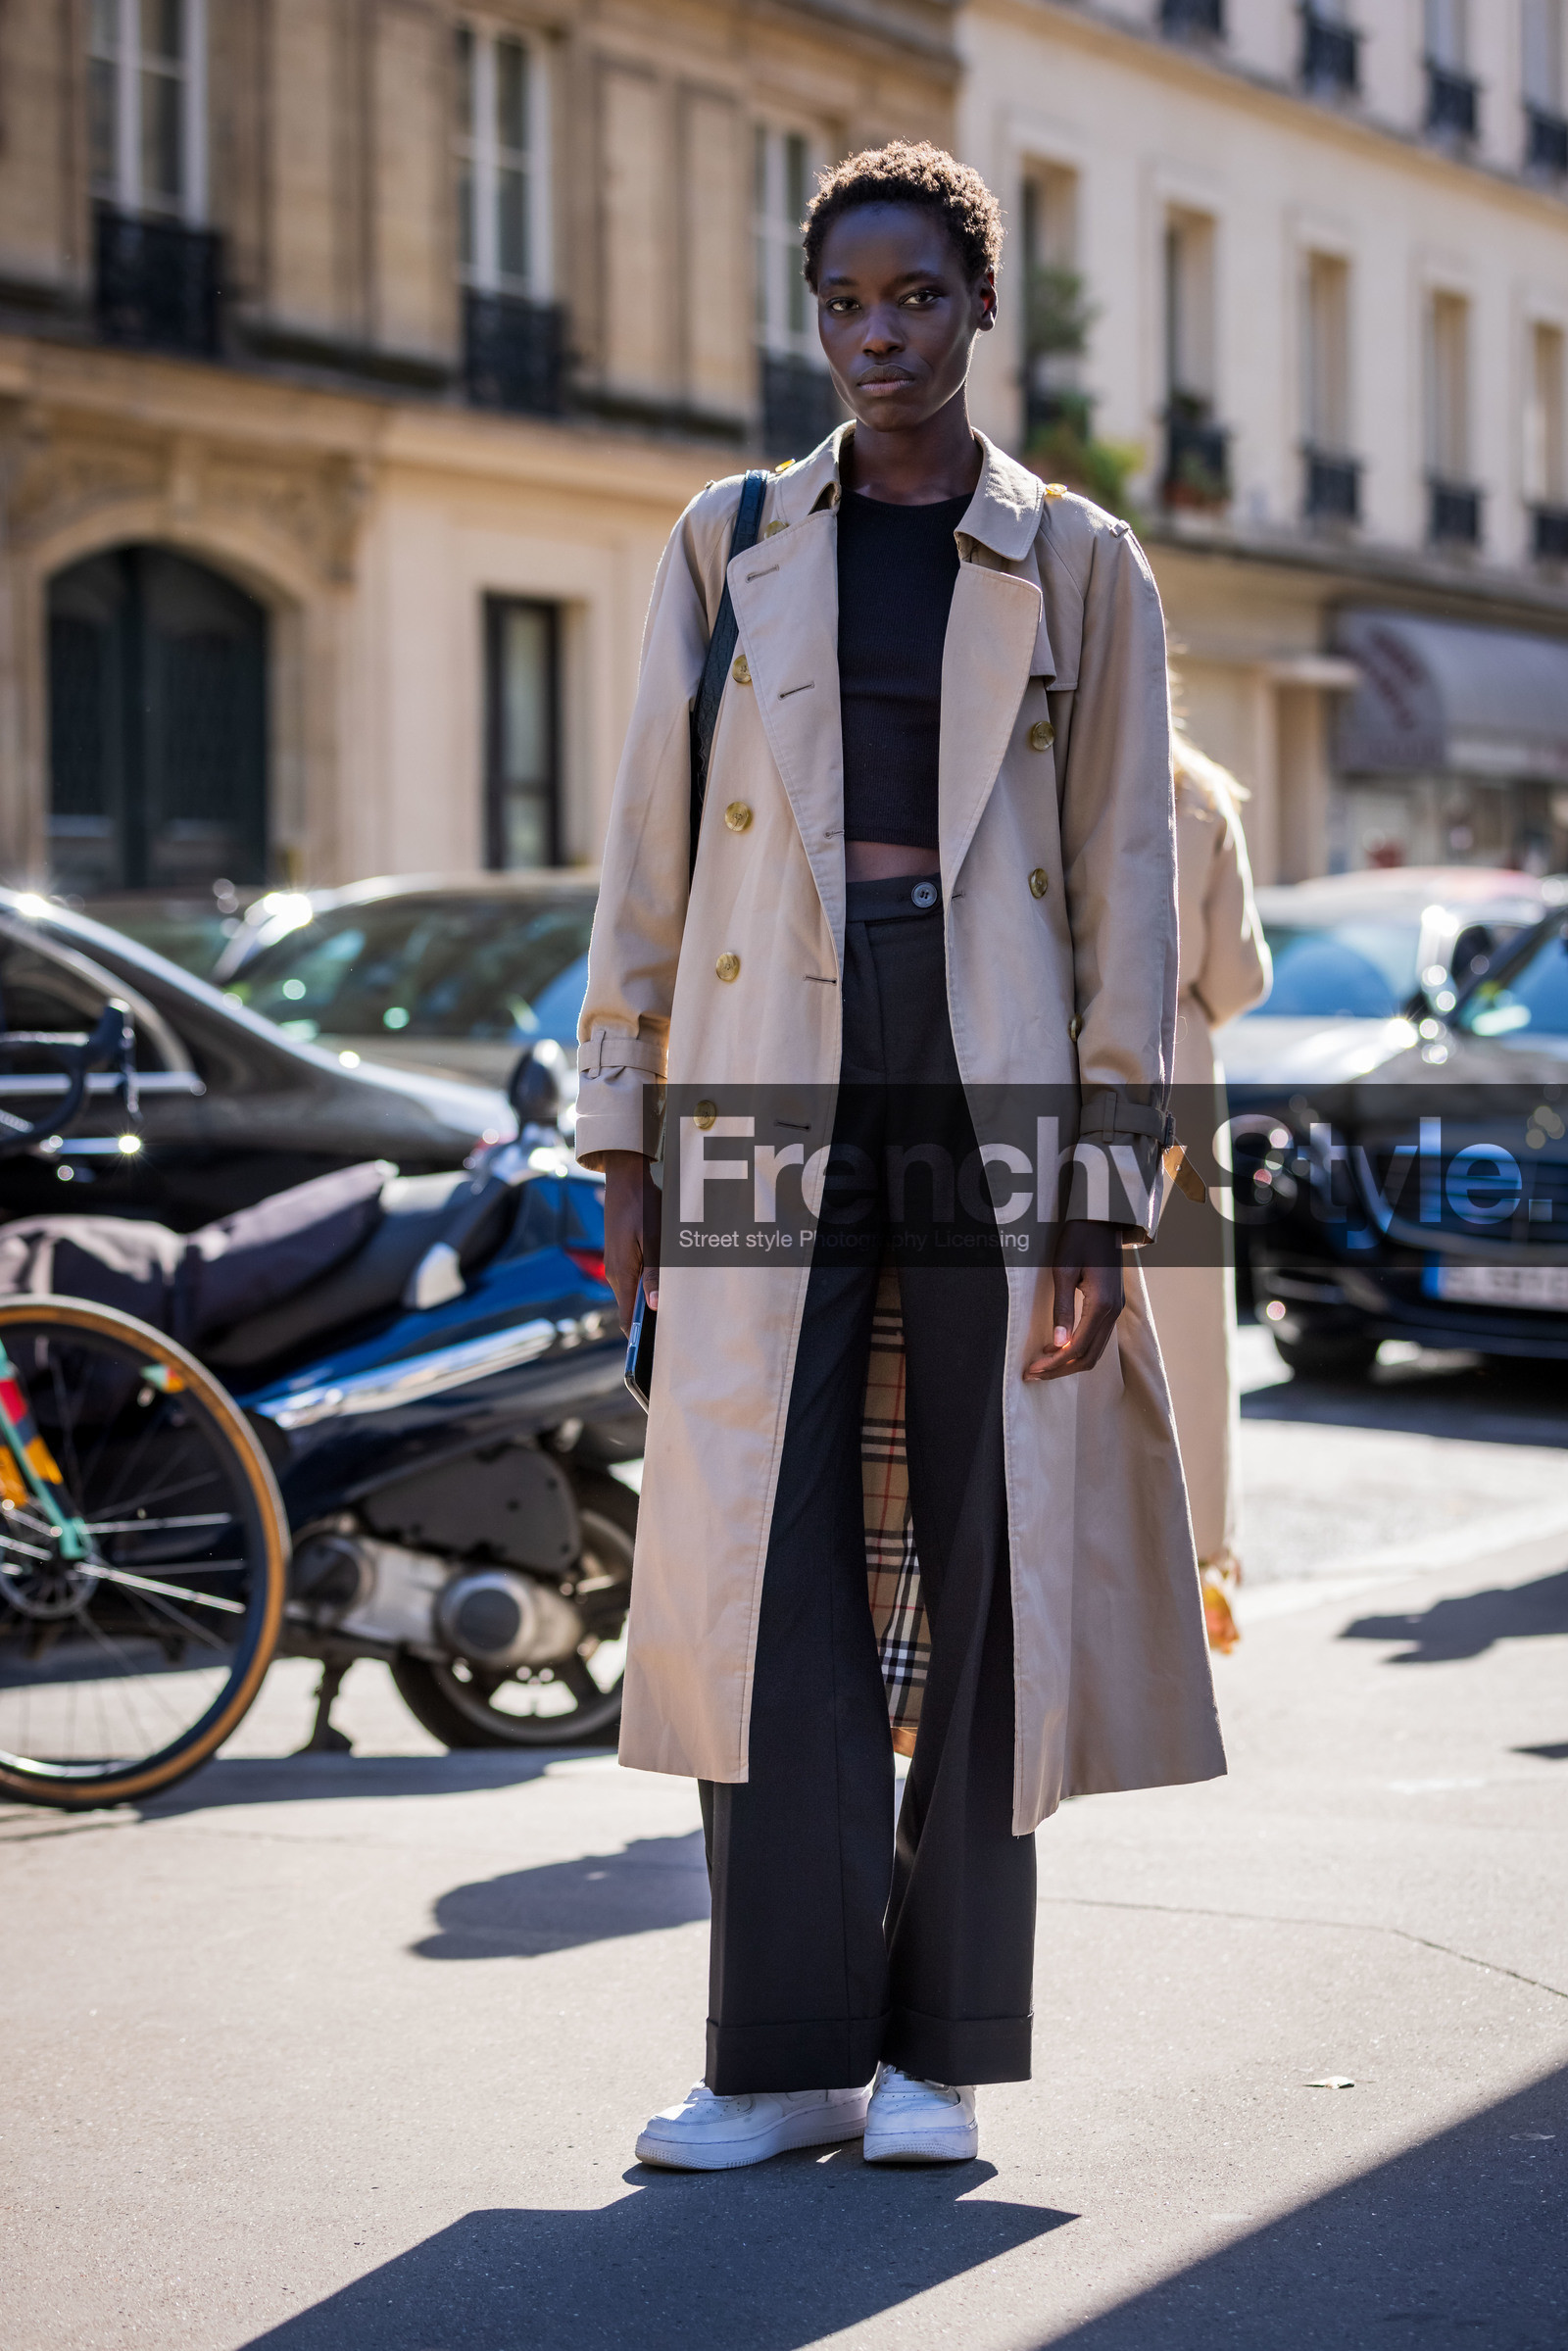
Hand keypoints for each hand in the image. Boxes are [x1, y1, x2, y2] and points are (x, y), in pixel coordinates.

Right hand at [602, 1151, 661, 1335]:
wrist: (625, 1179)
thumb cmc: (643, 1207)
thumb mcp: (654, 1240)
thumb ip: (654, 1274)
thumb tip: (655, 1306)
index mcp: (621, 1274)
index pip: (627, 1320)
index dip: (637, 1341)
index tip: (652, 1357)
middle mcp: (615, 1274)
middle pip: (631, 1310)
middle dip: (649, 1325)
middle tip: (675, 1337)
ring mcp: (617, 1265)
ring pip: (634, 1295)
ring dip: (651, 1304)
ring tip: (676, 1314)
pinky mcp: (622, 1256)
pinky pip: (635, 1280)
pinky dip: (648, 1288)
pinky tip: (666, 1287)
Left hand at [1023, 1219, 1126, 1382]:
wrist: (1101, 1219)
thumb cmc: (1079, 1239)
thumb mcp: (1063, 1272)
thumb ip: (1061, 1309)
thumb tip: (1057, 1343)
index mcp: (1101, 1305)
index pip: (1077, 1348)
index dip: (1054, 1364)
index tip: (1032, 1370)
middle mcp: (1113, 1312)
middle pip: (1088, 1356)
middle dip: (1060, 1370)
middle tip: (1033, 1374)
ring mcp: (1116, 1310)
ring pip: (1095, 1350)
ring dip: (1069, 1362)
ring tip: (1042, 1365)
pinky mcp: (1112, 1305)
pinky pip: (1097, 1338)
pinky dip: (1078, 1349)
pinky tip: (1057, 1346)